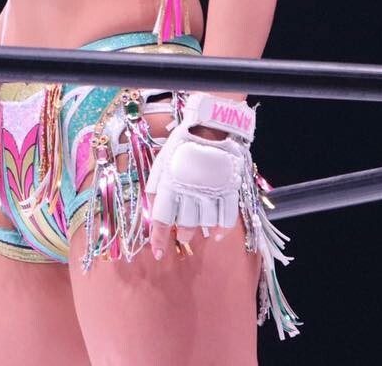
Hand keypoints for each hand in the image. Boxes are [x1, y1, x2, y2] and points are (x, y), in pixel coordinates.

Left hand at [144, 92, 255, 258]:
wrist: (212, 127)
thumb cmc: (183, 144)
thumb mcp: (162, 163)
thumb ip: (157, 187)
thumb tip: (152, 208)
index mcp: (171, 185)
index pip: (162, 219)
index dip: (159, 239)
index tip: (158, 253)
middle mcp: (191, 193)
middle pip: (185, 225)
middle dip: (181, 233)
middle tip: (180, 234)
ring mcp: (212, 193)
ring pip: (205, 224)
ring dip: (198, 232)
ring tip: (195, 232)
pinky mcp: (229, 191)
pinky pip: (227, 219)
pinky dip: (221, 230)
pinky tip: (216, 235)